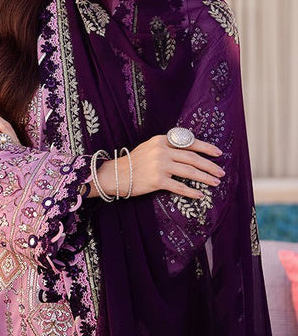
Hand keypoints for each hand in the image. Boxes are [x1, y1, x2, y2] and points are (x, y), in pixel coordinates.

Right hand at [93, 134, 224, 199]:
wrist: (115, 174)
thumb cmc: (133, 162)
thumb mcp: (150, 147)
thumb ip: (167, 147)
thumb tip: (188, 152)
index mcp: (162, 140)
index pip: (189, 142)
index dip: (206, 148)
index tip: (218, 153)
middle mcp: (163, 151)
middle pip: (193, 158)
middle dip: (209, 165)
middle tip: (221, 172)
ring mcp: (160, 165)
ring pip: (189, 172)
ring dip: (205, 178)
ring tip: (215, 182)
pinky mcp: (157, 180)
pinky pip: (179, 186)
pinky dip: (191, 191)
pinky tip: (200, 194)